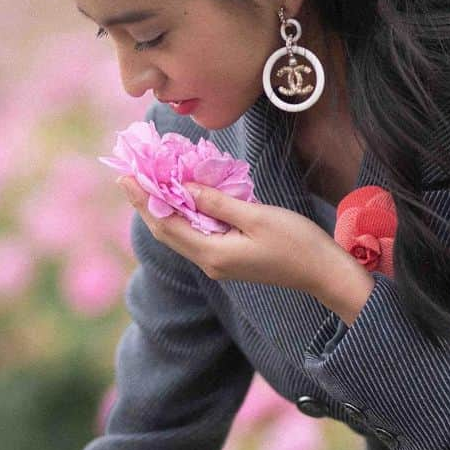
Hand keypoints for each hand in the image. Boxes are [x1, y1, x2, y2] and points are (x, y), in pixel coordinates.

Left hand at [116, 176, 339, 294]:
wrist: (323, 273)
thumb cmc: (296, 243)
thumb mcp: (256, 216)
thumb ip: (217, 203)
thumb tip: (185, 187)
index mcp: (212, 253)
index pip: (167, 225)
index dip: (145, 200)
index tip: (126, 176)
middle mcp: (209, 262)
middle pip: (167, 232)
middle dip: (146, 204)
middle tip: (127, 176)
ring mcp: (218, 262)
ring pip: (180, 234)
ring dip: (163, 209)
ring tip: (147, 183)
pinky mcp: (228, 258)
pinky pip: (196, 234)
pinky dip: (184, 215)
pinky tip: (181, 198)